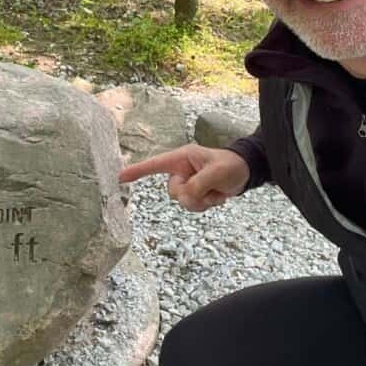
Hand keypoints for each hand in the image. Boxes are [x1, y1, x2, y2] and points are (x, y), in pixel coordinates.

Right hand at [118, 144, 250, 211]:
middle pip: (173, 191)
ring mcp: (188, 182)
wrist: (245, 171)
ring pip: (183, 202)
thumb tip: (185, 195)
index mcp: (182, 158)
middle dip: (192, 195)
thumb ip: (199, 183)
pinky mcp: (195, 193)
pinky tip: (217, 196)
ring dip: (201, 201)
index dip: (137, 171)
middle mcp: (181, 171)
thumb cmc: (231, 165)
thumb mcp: (217, 172)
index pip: (155, 164)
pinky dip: (206, 205)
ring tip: (216, 192)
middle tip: (210, 188)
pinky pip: (192, 206)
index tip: (120, 177)